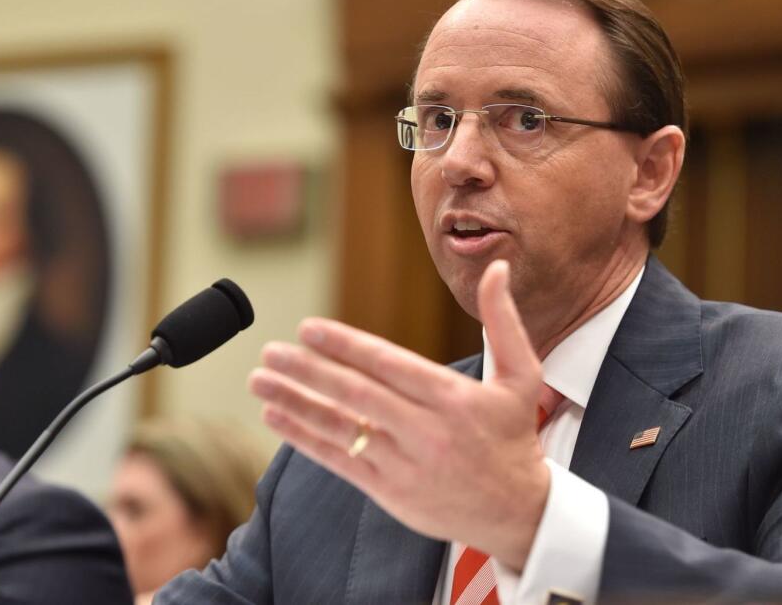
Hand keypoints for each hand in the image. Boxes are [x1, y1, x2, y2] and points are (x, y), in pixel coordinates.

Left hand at [249, 260, 550, 569]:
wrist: (519, 514)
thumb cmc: (514, 437)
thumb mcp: (522, 377)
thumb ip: (503, 321)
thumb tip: (497, 267)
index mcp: (453, 398)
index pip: (388, 365)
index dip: (345, 346)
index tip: (308, 329)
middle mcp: (426, 431)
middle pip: (356, 394)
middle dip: (308, 371)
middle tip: (270, 351)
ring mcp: (404, 464)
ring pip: (341, 427)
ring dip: (294, 402)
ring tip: (259, 382)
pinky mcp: (390, 492)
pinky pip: (339, 460)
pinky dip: (304, 439)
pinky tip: (276, 418)